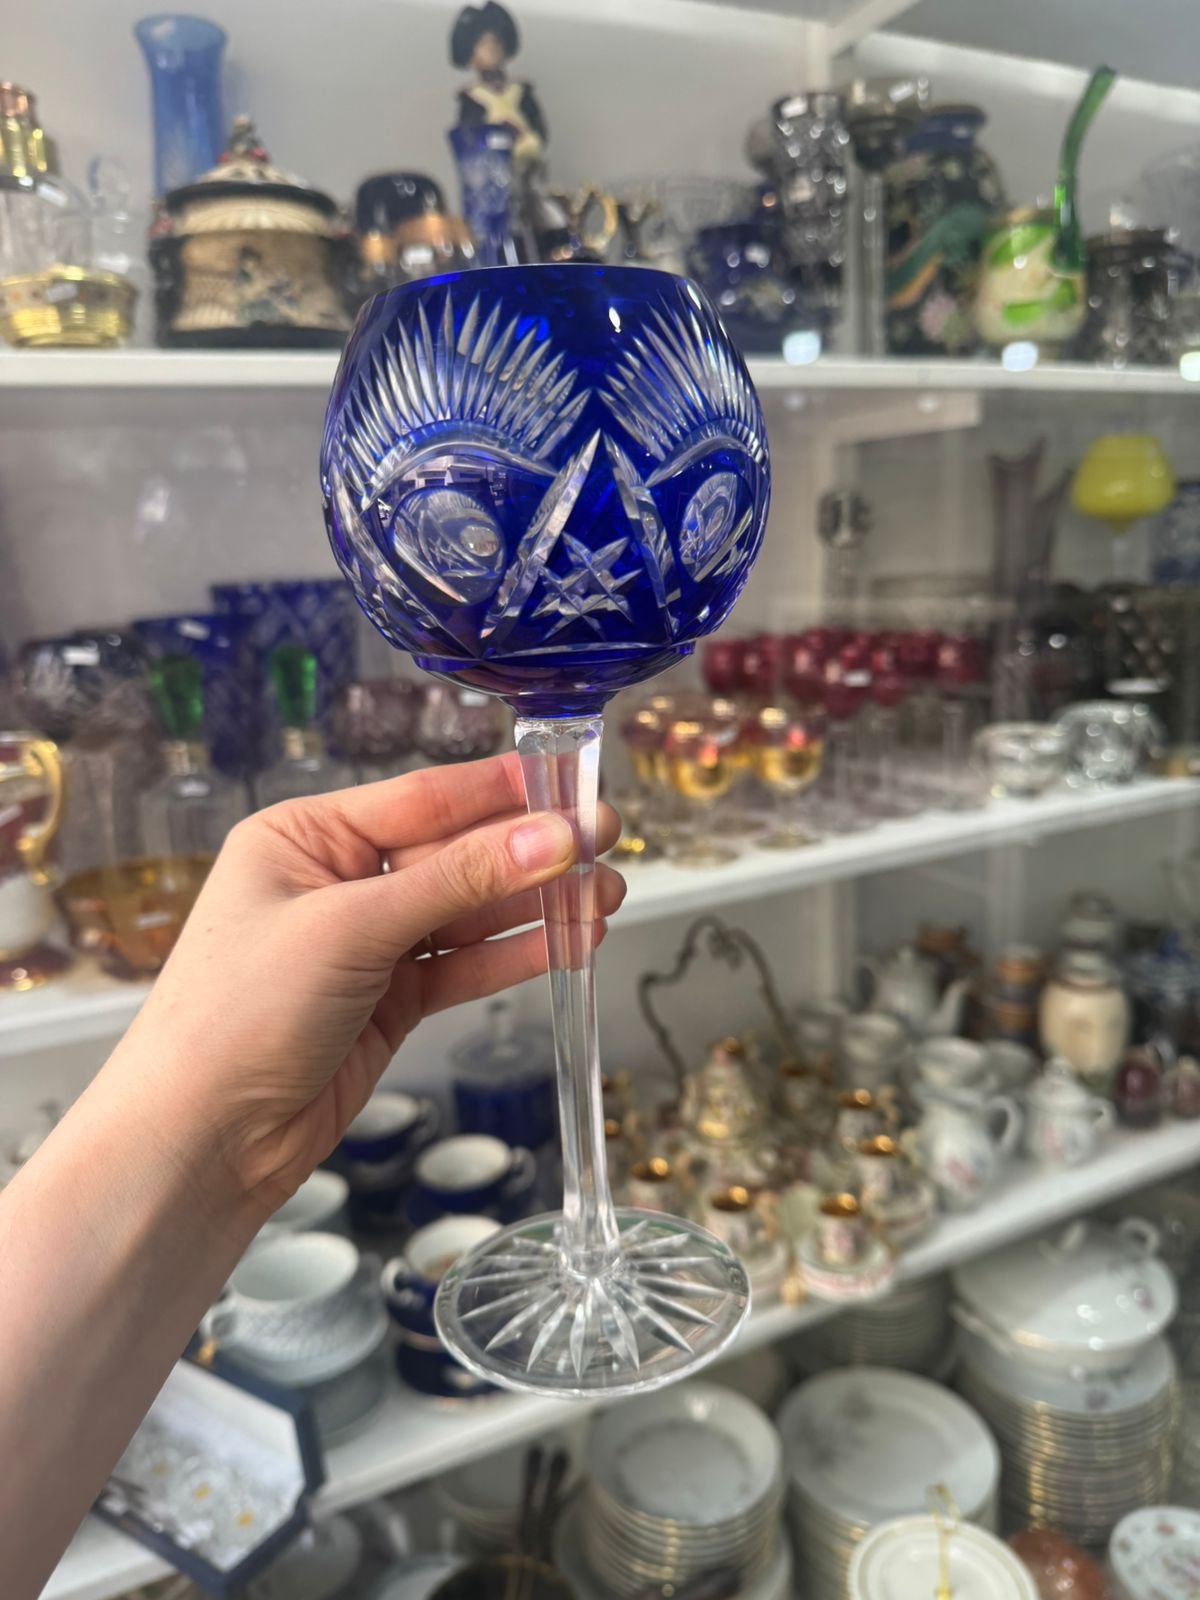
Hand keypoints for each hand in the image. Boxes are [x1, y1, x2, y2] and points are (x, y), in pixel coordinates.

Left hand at [116, 754, 622, 1216]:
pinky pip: (466, 965)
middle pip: (455, 854)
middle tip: (607, 839)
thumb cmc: (238, 1014)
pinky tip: (570, 941)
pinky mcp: (391, 1001)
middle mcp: (338, 881)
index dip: (502, 792)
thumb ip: (457, 881)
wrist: (203, 1139)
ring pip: (469, 912)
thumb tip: (551, 837)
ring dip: (537, 905)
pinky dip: (516, 955)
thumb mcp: (351, 927)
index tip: (573, 784)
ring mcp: (368, 944)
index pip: (423, 799)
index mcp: (306, 837)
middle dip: (531, 851)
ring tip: (608, 894)